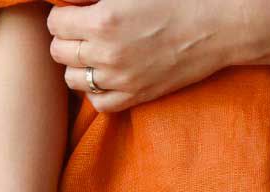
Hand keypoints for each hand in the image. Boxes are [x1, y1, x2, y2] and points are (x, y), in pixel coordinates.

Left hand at [48, 0, 245, 113]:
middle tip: (82, 30)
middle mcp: (107, 53)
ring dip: (77, 64)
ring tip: (92, 52)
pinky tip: (104, 74)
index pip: (56, 23)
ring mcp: (121, 79)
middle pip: (60, 52)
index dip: (62, 15)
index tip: (75, 12)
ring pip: (73, 79)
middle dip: (66, 38)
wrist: (214, 27)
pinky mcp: (136, 96)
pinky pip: (97, 103)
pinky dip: (95, 90)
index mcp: (104, 20)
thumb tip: (70, 3)